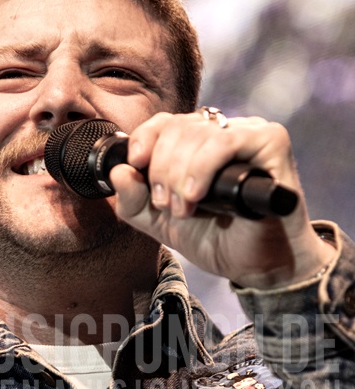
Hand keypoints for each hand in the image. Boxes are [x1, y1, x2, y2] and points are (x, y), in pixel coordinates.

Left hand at [110, 110, 334, 288]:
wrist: (258, 267)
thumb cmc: (217, 239)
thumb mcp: (161, 224)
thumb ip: (134, 201)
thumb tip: (117, 172)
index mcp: (197, 144)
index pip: (164, 122)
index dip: (144, 139)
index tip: (136, 165)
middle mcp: (223, 132)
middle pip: (177, 127)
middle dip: (161, 169)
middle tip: (166, 205)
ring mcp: (248, 133)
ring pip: (197, 133)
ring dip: (180, 174)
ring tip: (185, 208)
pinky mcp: (271, 141)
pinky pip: (227, 140)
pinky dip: (203, 167)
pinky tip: (197, 194)